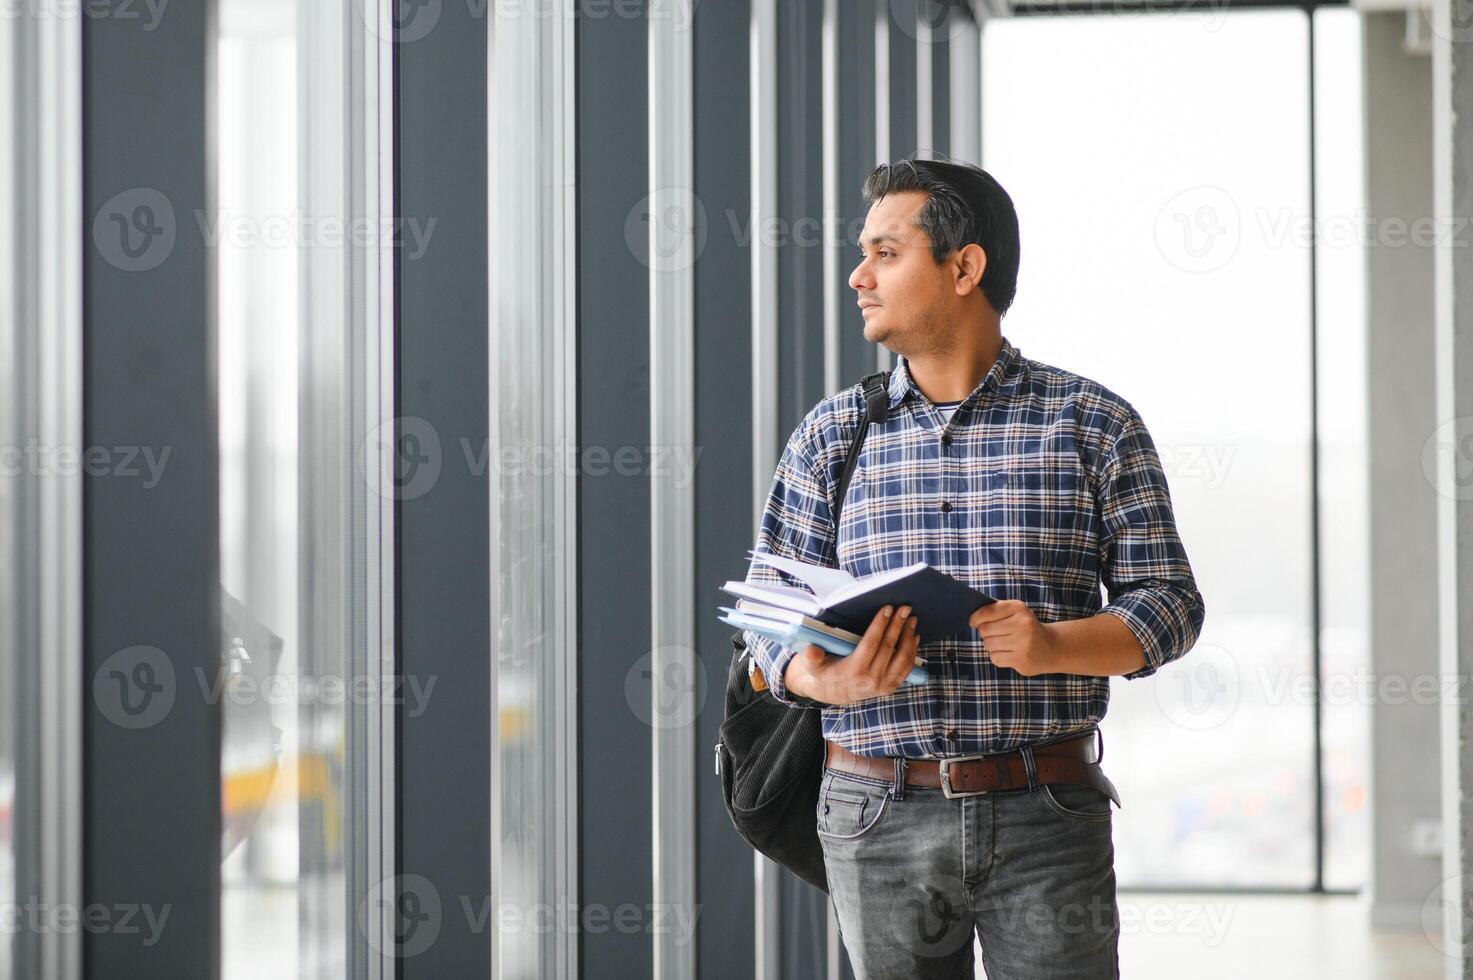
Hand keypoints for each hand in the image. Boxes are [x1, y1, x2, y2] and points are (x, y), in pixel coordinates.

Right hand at [784, 604, 920, 705]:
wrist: (831, 693)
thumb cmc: (822, 672)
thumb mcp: (812, 666)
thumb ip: (811, 657)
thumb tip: (811, 650)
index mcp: (854, 671)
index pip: (872, 644)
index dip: (880, 625)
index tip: (887, 608)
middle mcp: (871, 680)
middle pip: (890, 647)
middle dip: (898, 625)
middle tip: (905, 607)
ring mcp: (883, 685)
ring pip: (902, 657)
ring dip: (908, 636)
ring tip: (912, 618)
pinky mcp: (890, 687)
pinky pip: (906, 668)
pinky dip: (912, 651)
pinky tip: (914, 636)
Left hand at [968, 599, 1058, 676]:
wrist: (1052, 647)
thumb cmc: (1026, 627)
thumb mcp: (1016, 613)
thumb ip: (996, 611)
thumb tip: (973, 619)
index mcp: (1019, 608)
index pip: (988, 612)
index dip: (976, 617)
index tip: (973, 622)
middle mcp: (1022, 624)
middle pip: (985, 630)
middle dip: (985, 633)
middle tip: (995, 634)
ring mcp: (1023, 643)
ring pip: (988, 645)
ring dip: (991, 645)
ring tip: (1004, 644)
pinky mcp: (1021, 660)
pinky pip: (995, 658)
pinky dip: (997, 657)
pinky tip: (1009, 653)